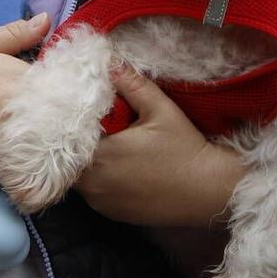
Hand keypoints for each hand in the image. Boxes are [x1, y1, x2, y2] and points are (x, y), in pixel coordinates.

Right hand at [0, 13, 51, 201]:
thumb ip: (14, 34)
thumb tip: (46, 20)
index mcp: (27, 76)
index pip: (64, 80)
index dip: (60, 86)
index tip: (49, 92)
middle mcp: (34, 107)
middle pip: (67, 111)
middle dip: (62, 113)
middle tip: (43, 116)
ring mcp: (28, 138)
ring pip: (59, 138)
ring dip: (56, 137)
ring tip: (37, 135)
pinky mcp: (19, 165)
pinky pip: (44, 162)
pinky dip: (41, 159)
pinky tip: (27, 153)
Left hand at [75, 65, 247, 227]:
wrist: (210, 191)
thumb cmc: (185, 149)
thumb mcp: (160, 110)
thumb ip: (132, 84)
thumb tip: (111, 62)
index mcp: (98, 157)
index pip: (66, 140)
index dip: (71, 127)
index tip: (85, 115)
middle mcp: (93, 186)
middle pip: (70, 161)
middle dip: (80, 146)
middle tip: (99, 129)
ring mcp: (103, 204)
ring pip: (82, 180)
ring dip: (91, 165)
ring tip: (111, 148)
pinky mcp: (115, 216)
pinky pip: (97, 195)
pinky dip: (103, 182)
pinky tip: (123, 170)